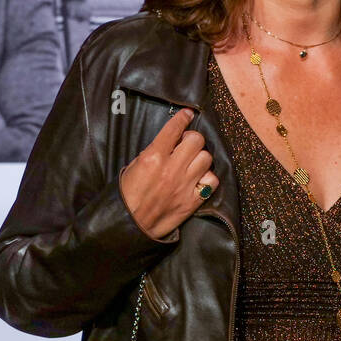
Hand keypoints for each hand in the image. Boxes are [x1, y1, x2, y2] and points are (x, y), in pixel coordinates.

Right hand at [119, 108, 218, 239]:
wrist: (130, 225)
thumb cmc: (127, 195)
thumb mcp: (134, 167)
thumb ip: (154, 152)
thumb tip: (171, 142)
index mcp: (153, 157)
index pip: (174, 129)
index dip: (183, 118)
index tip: (188, 114)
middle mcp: (171, 169)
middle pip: (196, 140)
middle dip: (192, 139)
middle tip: (185, 146)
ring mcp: (185, 185)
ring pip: (206, 158)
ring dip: (200, 158)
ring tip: (191, 164)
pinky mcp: (193, 201)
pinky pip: (212, 180)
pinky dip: (207, 178)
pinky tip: (198, 180)